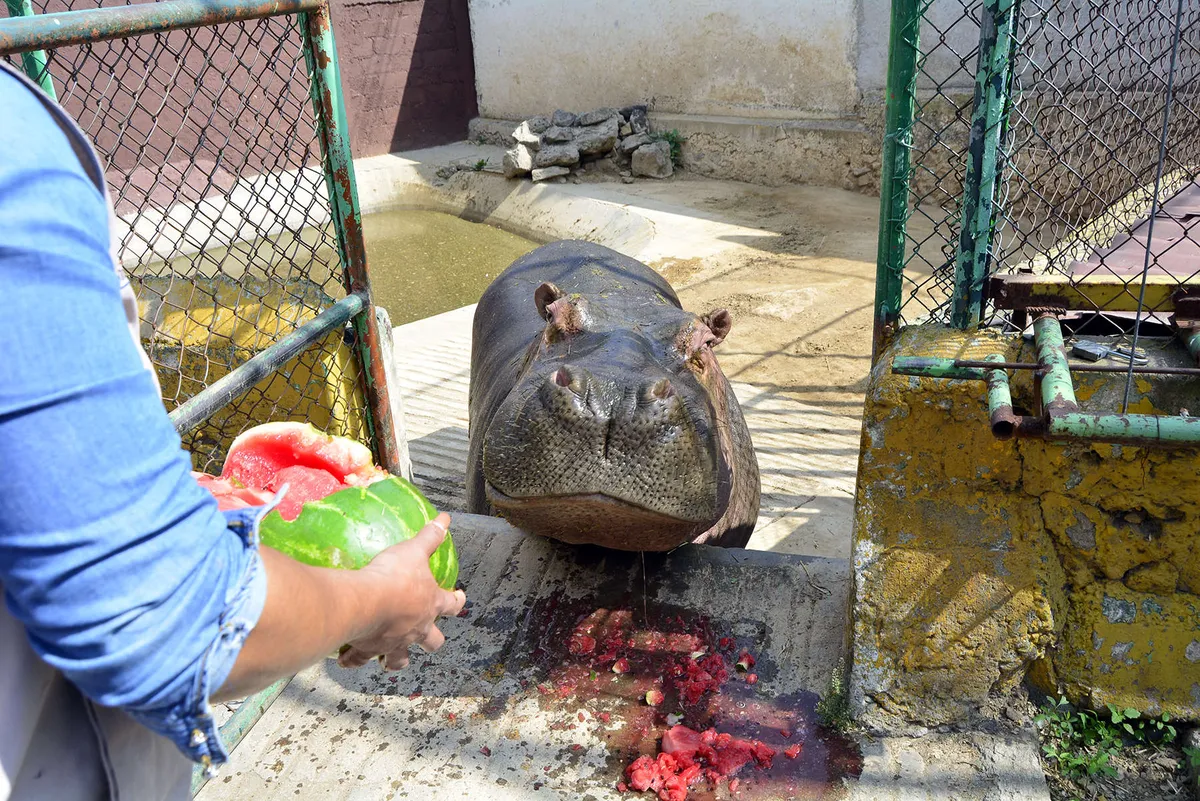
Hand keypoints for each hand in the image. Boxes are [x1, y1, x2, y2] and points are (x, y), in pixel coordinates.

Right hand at [337, 513, 466, 670]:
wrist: (366, 602)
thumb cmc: (395, 575)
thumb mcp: (414, 551)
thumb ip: (429, 537)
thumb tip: (445, 519)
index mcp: (431, 605)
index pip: (452, 605)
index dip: (457, 602)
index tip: (460, 598)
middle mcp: (417, 629)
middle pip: (433, 642)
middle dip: (433, 641)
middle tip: (428, 638)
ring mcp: (395, 643)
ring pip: (400, 659)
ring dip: (397, 660)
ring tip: (391, 659)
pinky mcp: (370, 650)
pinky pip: (361, 659)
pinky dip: (354, 660)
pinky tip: (346, 659)